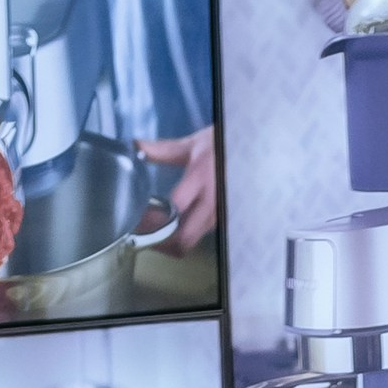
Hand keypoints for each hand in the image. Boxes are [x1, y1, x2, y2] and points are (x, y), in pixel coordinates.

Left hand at [138, 126, 215, 249]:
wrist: (252, 154)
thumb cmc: (222, 148)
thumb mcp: (192, 145)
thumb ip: (163, 150)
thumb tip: (135, 146)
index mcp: (200, 179)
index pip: (175, 209)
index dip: (154, 218)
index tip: (138, 216)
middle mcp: (212, 203)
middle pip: (184, 238)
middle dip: (162, 242)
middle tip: (145, 234)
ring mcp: (218, 216)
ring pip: (191, 241)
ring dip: (170, 241)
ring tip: (154, 230)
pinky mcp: (221, 222)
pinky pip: (198, 236)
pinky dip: (182, 237)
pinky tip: (172, 227)